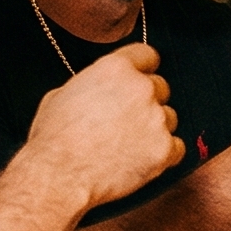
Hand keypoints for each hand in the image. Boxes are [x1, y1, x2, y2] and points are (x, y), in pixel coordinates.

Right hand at [25, 42, 181, 209]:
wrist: (59, 175)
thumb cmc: (54, 138)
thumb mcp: (62, 94)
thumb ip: (92, 84)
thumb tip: (100, 88)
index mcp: (115, 68)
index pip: (147, 55)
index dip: (142, 69)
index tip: (139, 79)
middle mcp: (141, 88)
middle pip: (161, 86)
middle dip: (147, 101)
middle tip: (127, 121)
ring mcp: (156, 118)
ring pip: (169, 117)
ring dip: (155, 128)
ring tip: (128, 145)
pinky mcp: (164, 149)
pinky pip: (177, 147)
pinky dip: (164, 154)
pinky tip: (141, 160)